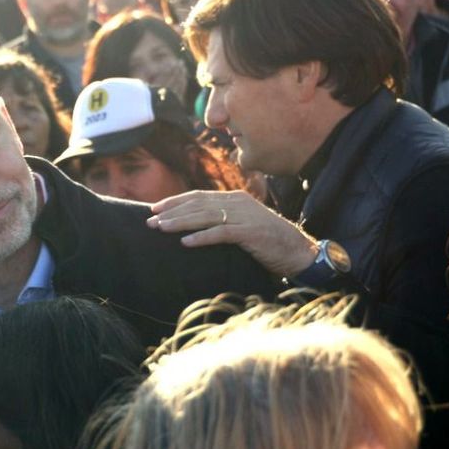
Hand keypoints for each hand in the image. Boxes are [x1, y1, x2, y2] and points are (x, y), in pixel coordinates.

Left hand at [147, 190, 316, 277]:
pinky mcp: (250, 233)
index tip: (155, 208)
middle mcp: (238, 203)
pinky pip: (221, 233)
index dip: (175, 201)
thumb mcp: (243, 225)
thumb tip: (195, 224)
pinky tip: (185, 243)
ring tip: (161, 228)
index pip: (199, 196)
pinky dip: (201, 237)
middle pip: (198, 204)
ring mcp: (245, 216)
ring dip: (180, 222)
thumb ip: (223, 220)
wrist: (299, 251)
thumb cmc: (268, 241)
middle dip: (172, 211)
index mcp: (235, 198)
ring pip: (205, 216)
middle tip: (150, 220)